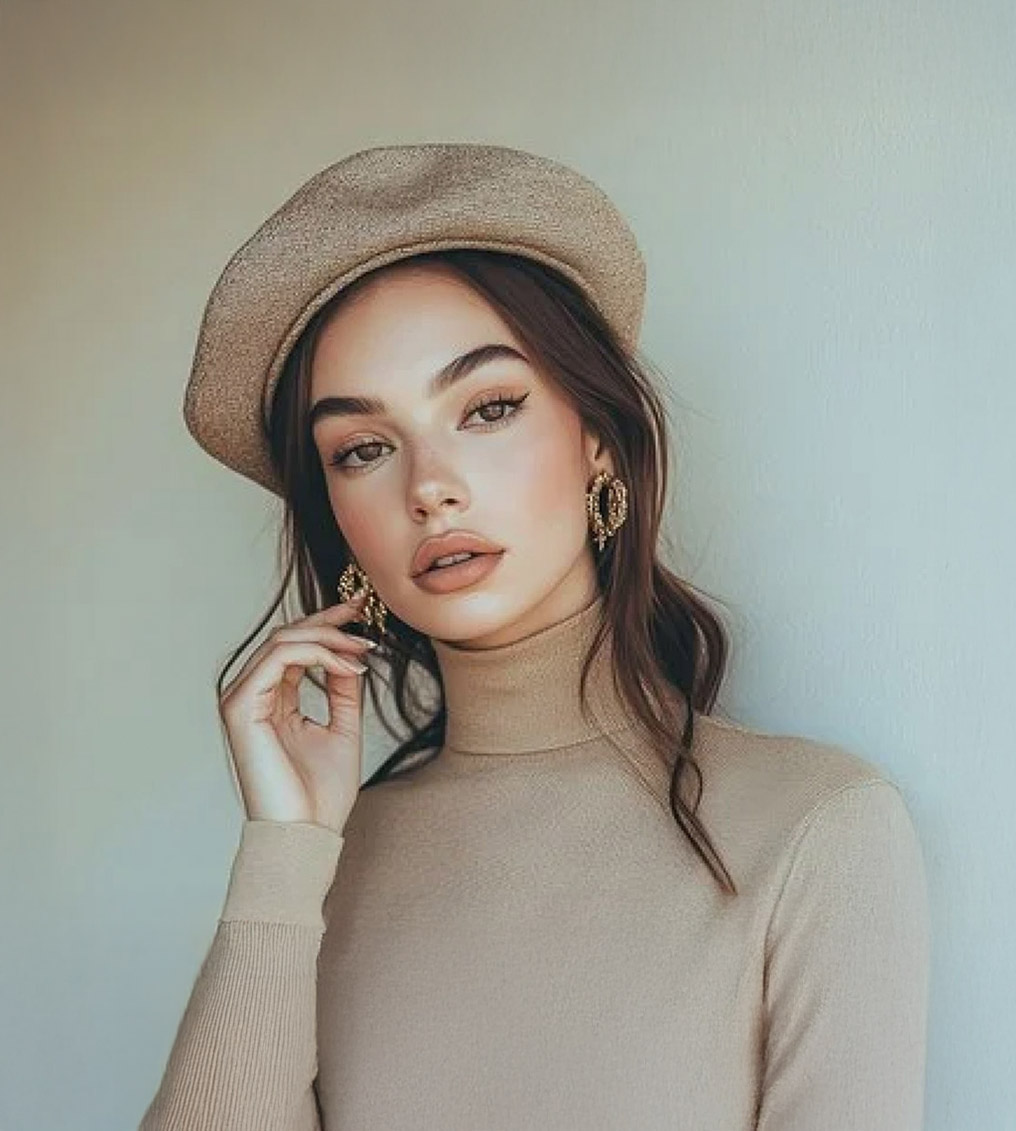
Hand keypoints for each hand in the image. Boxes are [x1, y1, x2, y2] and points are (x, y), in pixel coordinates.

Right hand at [217, 595, 374, 834]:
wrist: (306, 835)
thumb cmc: (321, 795)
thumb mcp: (343, 727)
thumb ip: (342, 688)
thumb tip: (351, 653)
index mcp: (273, 700)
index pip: (296, 647)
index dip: (327, 622)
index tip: (360, 607)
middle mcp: (253, 695)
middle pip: (287, 636)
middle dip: (329, 621)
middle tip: (366, 618)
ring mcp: (242, 699)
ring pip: (282, 640)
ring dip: (328, 637)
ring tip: (363, 650)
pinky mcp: (240, 707)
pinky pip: (278, 658)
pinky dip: (316, 653)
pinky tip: (346, 666)